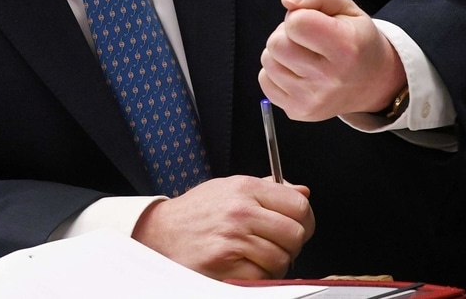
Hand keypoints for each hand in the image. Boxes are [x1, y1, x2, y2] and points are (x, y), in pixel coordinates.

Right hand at [131, 175, 314, 279]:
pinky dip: (257, 276)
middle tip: (278, 246)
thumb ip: (267, 189)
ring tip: (257, 257)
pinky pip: (261, 276)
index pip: (298, 204)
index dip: (305, 220)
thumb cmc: (196, 212)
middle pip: (295, 234)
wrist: (160, 233)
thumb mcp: (229, 188)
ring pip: (281, 259)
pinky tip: (243, 266)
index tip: (299, 227)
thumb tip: (302, 192)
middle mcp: (241, 211)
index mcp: (245, 188)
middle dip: (292, 245)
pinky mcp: (225, 263)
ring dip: (274, 264)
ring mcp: (233, 238)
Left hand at [259, 0, 404, 121]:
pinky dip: (277, 72)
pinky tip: (299, 73)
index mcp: (346, 47)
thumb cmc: (355, 38)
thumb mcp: (345, 6)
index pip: (296, 22)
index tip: (315, 23)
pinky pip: (265, 81)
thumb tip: (287, 1)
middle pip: (276, 43)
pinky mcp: (299, 112)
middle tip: (308, 40)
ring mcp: (313, 99)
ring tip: (305, 55)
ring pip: (268, 61)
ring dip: (281, 53)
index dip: (299, 16)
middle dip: (287, 34)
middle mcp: (330, 78)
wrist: (372, 82)